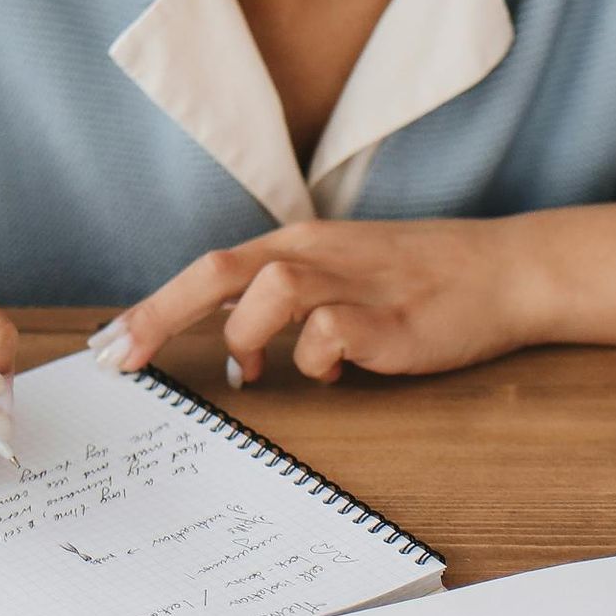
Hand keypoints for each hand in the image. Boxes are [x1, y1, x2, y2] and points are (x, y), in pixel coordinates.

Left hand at [94, 218, 538, 386]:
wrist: (506, 270)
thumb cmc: (422, 283)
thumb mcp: (342, 281)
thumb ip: (286, 309)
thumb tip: (236, 352)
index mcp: (300, 245)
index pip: (210, 269)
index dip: (154, 306)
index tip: (108, 345)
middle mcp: (318, 255)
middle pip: (219, 270)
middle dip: (160, 314)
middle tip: (120, 357)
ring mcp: (354, 284)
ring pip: (269, 289)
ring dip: (249, 334)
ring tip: (258, 369)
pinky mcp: (388, 319)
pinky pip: (329, 333)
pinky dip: (317, 358)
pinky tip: (335, 370)